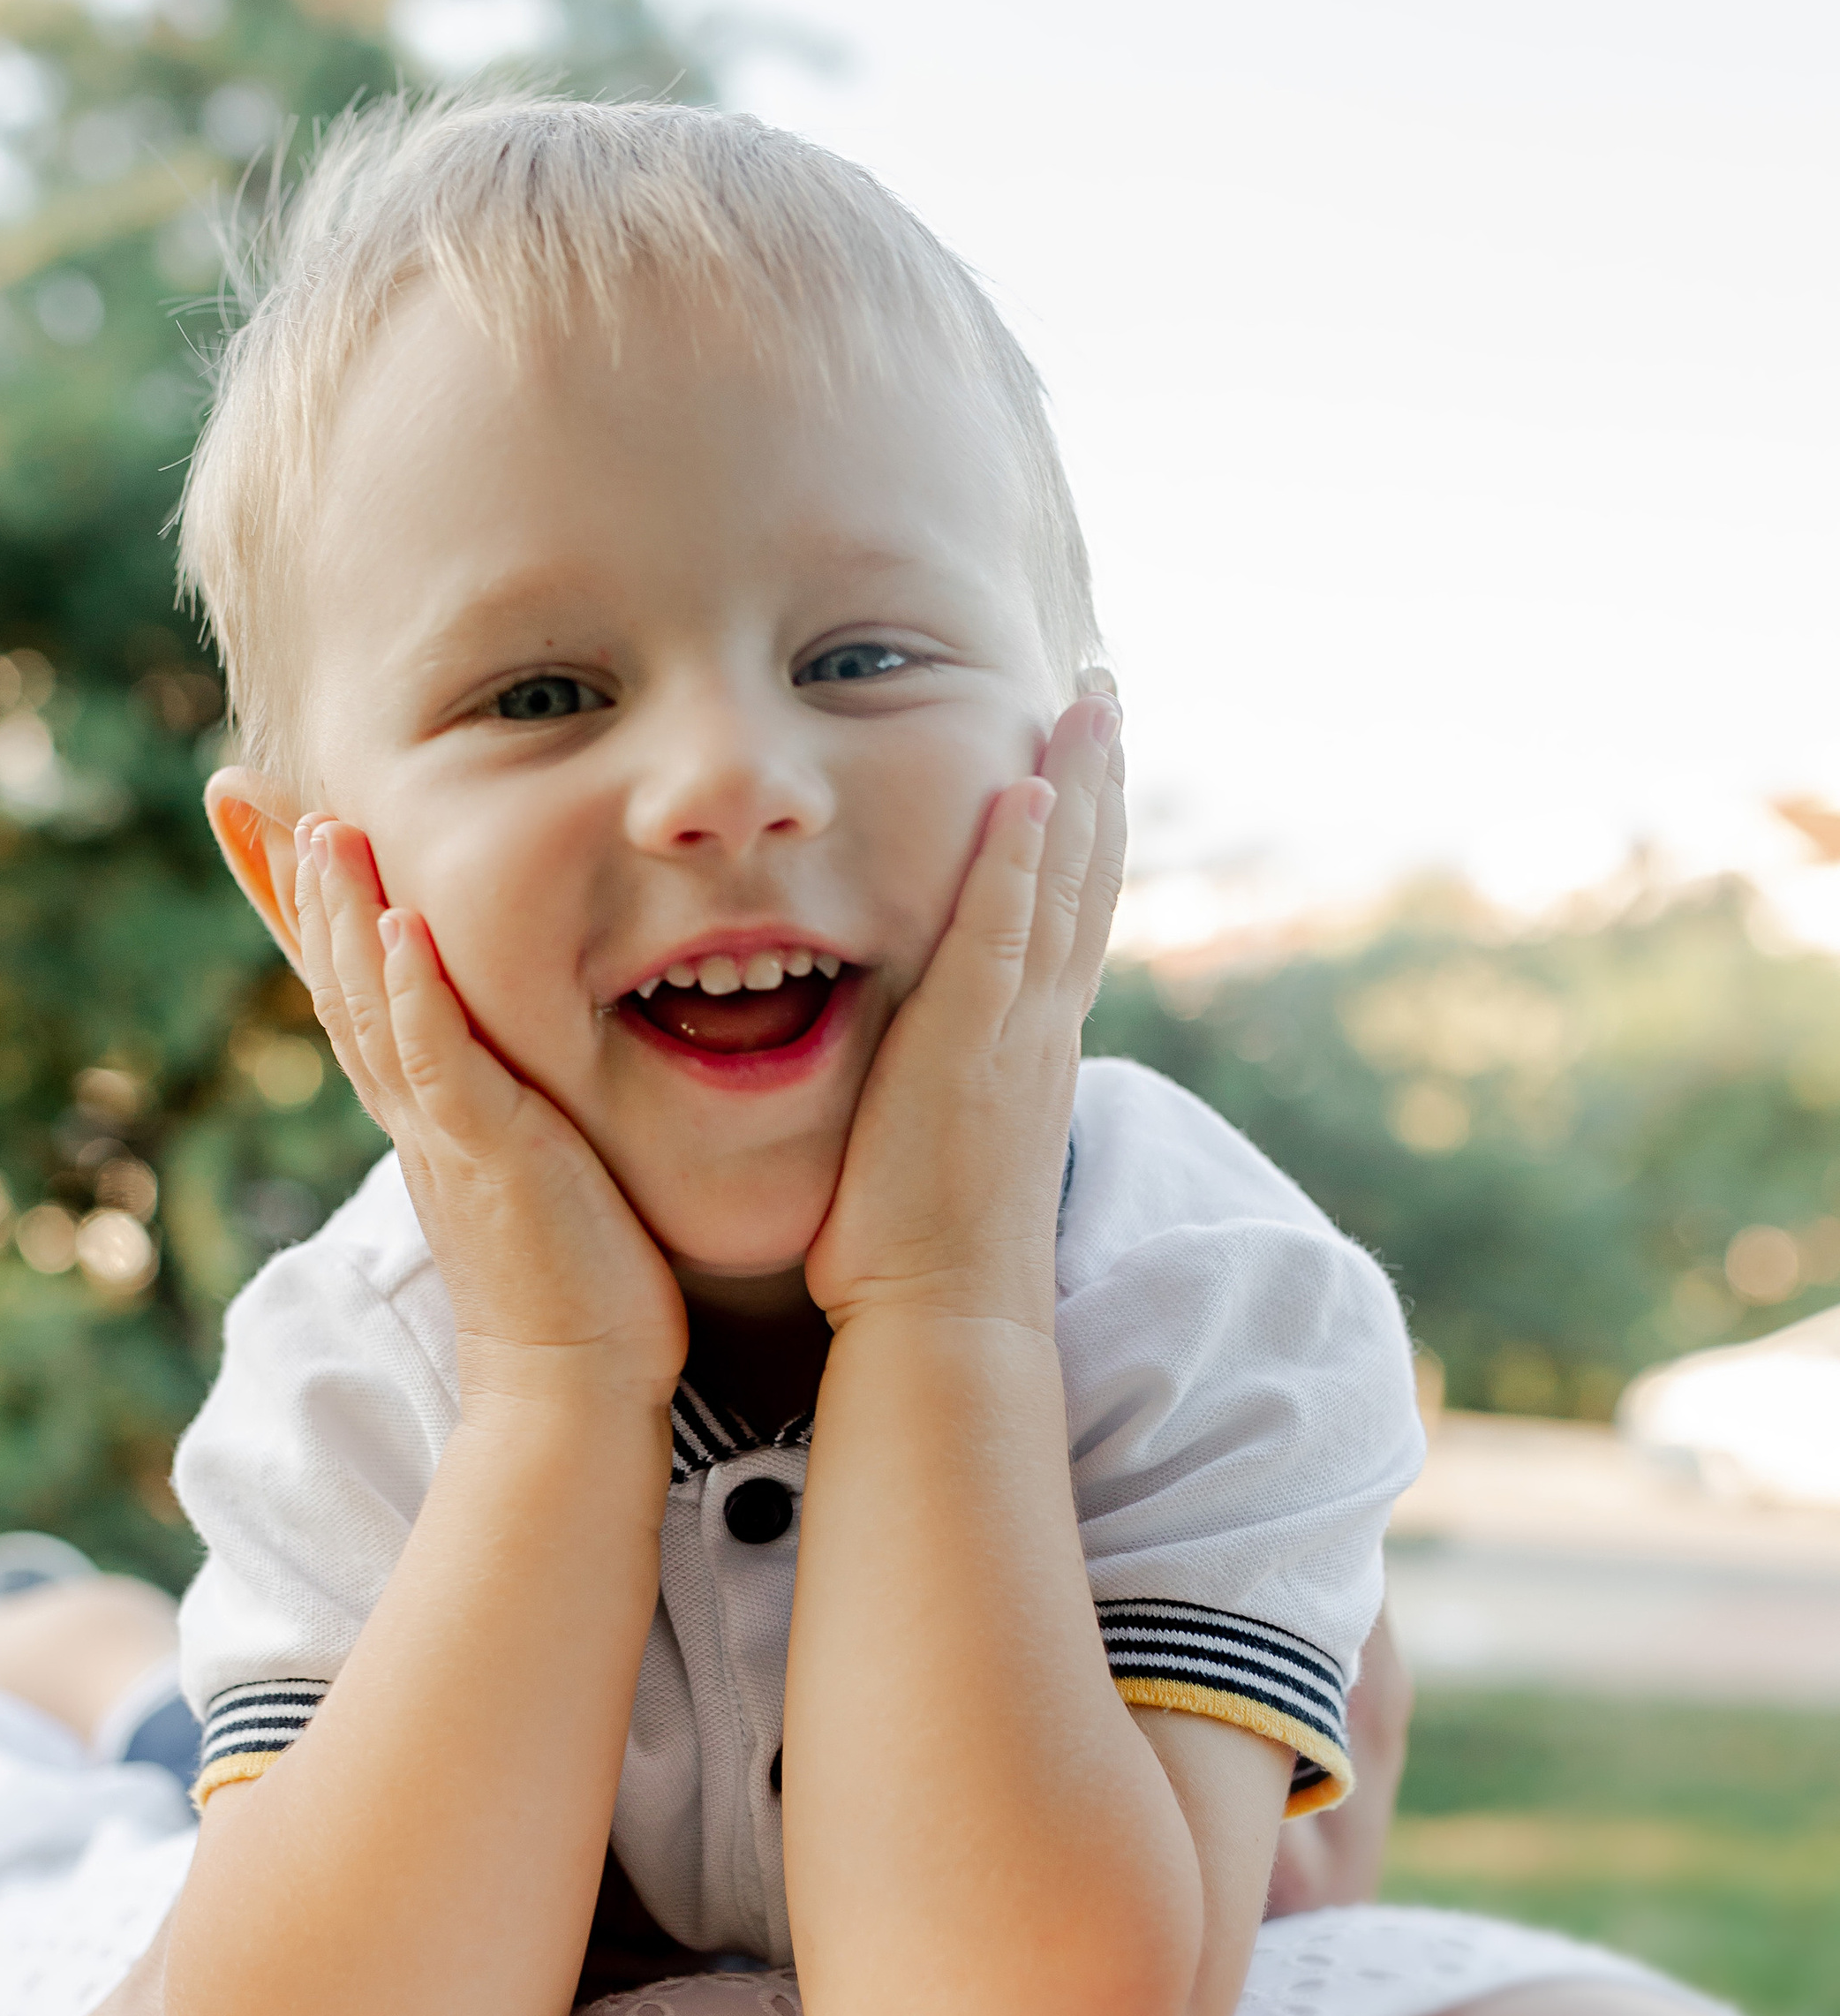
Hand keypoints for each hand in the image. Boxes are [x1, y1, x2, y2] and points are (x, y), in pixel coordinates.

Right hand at [293, 818, 687, 1420]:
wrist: (574, 1387)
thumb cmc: (578, 1281)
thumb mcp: (531, 1163)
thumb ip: (511, 1101)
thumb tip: (514, 1058)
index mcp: (422, 1108)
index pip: (349, 990)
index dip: (301, 906)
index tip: (264, 818)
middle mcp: (413, 1113)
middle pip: (333, 980)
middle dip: (292, 885)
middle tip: (249, 792)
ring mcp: (443, 1133)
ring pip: (369, 1007)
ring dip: (340, 914)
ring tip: (320, 824)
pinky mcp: (489, 1156)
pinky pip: (438, 1060)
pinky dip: (413, 992)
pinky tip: (399, 923)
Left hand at [805, 694, 1125, 1334]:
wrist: (940, 1323)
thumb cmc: (915, 1258)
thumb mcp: (933, 1146)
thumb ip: (934, 1087)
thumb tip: (910, 1063)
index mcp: (1029, 1051)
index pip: (1066, 920)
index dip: (1079, 835)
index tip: (1081, 759)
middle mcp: (1041, 1031)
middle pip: (1088, 880)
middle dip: (1098, 782)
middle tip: (1104, 693)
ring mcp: (1017, 1036)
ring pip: (1066, 887)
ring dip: (1080, 787)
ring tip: (1090, 700)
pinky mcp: (972, 1049)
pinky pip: (1005, 935)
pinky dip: (1023, 861)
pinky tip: (1029, 789)